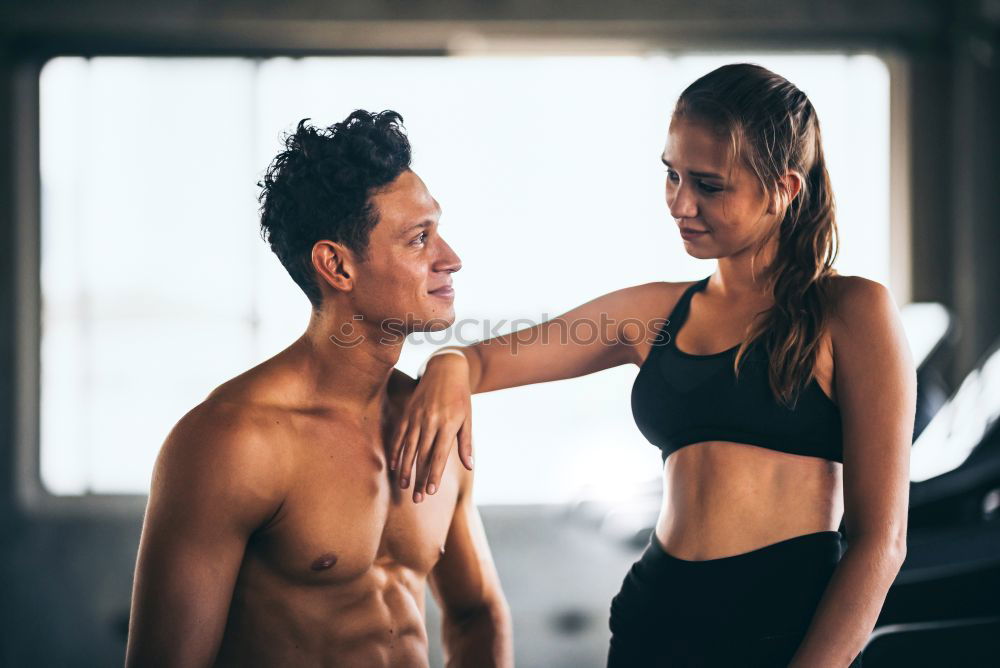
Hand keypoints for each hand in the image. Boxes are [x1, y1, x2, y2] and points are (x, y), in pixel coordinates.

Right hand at [390, 353, 474, 502]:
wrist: (445, 369)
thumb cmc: (460, 396)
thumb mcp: (467, 418)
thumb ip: (465, 443)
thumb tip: (469, 466)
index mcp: (448, 424)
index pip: (439, 455)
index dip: (434, 475)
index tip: (431, 492)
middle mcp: (430, 421)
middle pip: (423, 456)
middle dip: (419, 478)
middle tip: (417, 499)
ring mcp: (417, 417)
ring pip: (408, 447)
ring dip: (405, 468)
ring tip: (403, 486)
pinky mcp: (408, 412)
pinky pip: (399, 435)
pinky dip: (395, 450)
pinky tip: (393, 465)